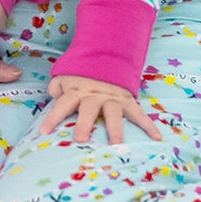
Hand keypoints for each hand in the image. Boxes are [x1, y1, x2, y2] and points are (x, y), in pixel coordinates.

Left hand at [39, 75, 163, 143]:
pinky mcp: (126, 100)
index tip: (44, 131)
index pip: (62, 104)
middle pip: (88, 109)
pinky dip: (148, 125)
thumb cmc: (81, 75)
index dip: (53, 117)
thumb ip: (57, 86)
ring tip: (117, 145)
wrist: (106, 56)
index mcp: (76, 91)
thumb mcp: (65, 76)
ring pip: (113, 113)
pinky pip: (138, 113)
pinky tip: (157, 137)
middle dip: (84, 123)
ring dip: (115, 128)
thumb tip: (54, 97)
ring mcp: (111, 98)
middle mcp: (94, 95)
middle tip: (81, 139)